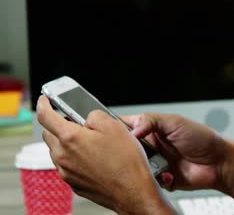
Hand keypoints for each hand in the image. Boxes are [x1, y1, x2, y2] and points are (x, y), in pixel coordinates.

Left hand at [36, 96, 172, 213]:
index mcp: (71, 138)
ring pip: (58, 151)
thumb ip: (95, 115)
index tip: (45, 100)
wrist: (132, 190)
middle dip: (58, 125)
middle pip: (49, 134)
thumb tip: (87, 118)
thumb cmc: (126, 161)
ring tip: (91, 143)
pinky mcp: (73, 183)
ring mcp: (66, 172)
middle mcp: (63, 156)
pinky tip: (94, 159)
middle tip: (77, 123)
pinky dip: (74, 158)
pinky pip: (66, 165)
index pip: (46, 116)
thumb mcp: (115, 126)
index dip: (44, 104)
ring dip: (67, 143)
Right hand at [121, 113, 233, 198]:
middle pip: (126, 150)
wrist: (218, 162)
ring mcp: (155, 163)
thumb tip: (131, 130)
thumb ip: (150, 121)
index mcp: (151, 129)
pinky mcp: (161, 179)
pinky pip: (149, 182)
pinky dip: (158, 179)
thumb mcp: (174, 122)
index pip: (126, 127)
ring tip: (158, 164)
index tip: (108, 133)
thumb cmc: (201, 138)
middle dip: (129, 153)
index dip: (115, 130)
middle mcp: (151, 146)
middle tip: (138, 153)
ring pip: (136, 168)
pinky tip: (169, 174)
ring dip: (145, 167)